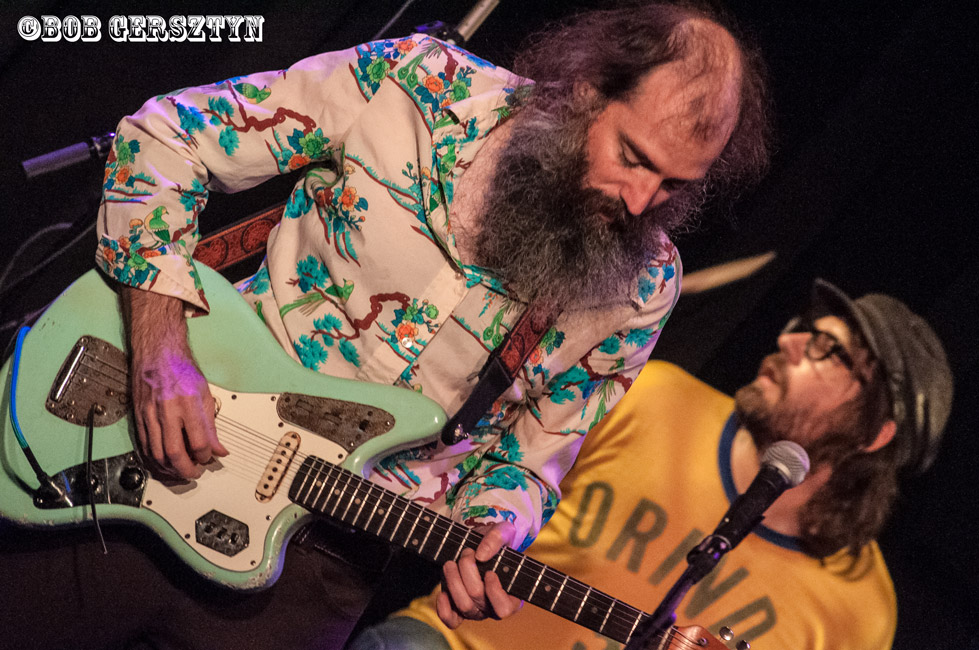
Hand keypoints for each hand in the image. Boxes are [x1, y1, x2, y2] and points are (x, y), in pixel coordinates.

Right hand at [124, 287, 227, 478]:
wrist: (157, 350)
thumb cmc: (181, 367)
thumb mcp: (205, 393)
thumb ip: (211, 425)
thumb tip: (219, 448)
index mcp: (187, 403)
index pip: (199, 442)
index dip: (206, 456)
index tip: (210, 457)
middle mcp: (167, 411)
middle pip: (175, 453)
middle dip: (187, 470)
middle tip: (195, 473)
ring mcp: (149, 414)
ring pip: (156, 454)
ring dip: (169, 469)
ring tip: (181, 471)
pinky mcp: (138, 416)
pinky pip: (144, 446)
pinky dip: (154, 459)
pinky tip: (163, 463)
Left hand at [436, 522, 523, 627]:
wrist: (480, 546)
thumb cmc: (497, 543)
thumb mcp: (503, 532)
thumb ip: (496, 538)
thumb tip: (481, 555)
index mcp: (512, 597)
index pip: (504, 608)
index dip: (494, 591)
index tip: (489, 572)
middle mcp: (493, 608)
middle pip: (477, 599)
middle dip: (468, 572)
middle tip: (467, 553)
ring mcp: (476, 610)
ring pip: (463, 606)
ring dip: (453, 581)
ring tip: (451, 563)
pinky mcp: (458, 610)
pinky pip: (450, 619)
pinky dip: (444, 608)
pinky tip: (442, 592)